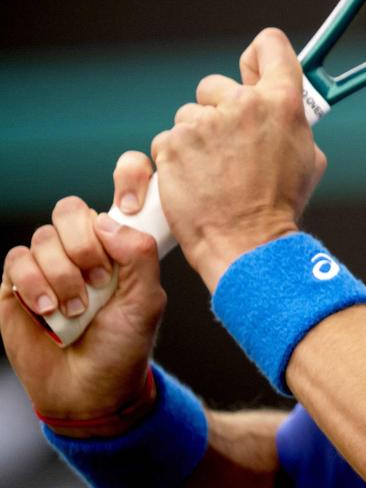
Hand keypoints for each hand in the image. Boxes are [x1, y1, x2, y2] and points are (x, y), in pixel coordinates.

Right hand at [0, 153, 166, 436]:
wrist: (91, 391)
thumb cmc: (124, 346)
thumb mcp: (147, 300)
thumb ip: (139, 255)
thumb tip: (109, 221)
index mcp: (119, 243)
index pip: (121, 185)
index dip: (126, 177)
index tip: (130, 205)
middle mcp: (82, 247)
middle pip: (70, 209)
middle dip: (84, 244)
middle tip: (98, 279)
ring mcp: (48, 264)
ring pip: (43, 238)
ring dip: (62, 276)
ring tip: (76, 309)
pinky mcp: (16, 285)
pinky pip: (16, 261)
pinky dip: (34, 285)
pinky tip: (49, 310)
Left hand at [152, 28, 326, 292]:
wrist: (247, 242)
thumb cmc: (279, 205)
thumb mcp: (308, 157)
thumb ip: (292, 123)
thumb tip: (283, 111)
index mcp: (282, 101)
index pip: (270, 45)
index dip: (260, 56)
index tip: (253, 69)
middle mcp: (243, 104)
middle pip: (218, 84)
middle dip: (219, 109)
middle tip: (230, 144)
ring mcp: (203, 123)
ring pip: (190, 115)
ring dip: (197, 138)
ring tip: (213, 171)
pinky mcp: (172, 144)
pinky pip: (169, 140)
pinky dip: (177, 159)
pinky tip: (194, 180)